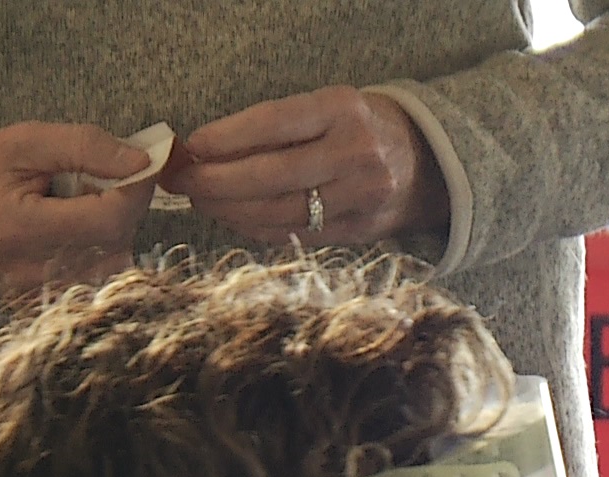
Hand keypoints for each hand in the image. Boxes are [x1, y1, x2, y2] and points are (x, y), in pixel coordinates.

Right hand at [0, 122, 155, 294]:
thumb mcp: (25, 143)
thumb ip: (84, 146)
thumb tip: (140, 162)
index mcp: (20, 227)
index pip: (109, 219)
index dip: (135, 191)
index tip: (137, 168)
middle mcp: (31, 270)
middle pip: (117, 243)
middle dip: (122, 207)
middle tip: (96, 184)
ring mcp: (38, 292)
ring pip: (114, 264)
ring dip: (112, 230)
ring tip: (79, 208)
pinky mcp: (43, 301)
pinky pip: (97, 278)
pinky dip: (99, 251)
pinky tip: (74, 232)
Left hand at [164, 86, 447, 246]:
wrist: (425, 164)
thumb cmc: (357, 129)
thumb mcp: (326, 109)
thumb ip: (274, 128)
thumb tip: (204, 151)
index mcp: (343, 111)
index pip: (272, 124)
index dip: (225, 139)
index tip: (190, 147)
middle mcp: (357, 153)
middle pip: (271, 176)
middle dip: (216, 182)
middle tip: (182, 183)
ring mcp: (362, 196)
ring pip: (280, 211)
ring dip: (230, 210)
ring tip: (203, 201)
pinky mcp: (361, 231)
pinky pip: (296, 234)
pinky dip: (257, 228)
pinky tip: (235, 218)